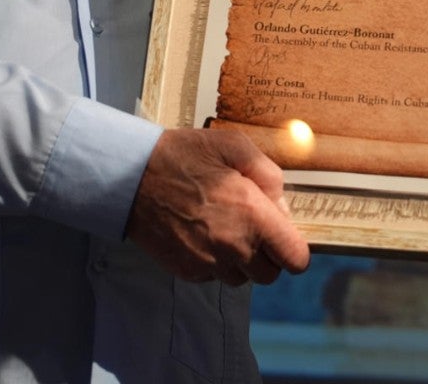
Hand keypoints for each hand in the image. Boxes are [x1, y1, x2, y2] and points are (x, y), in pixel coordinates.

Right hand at [126, 128, 310, 284]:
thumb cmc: (184, 157)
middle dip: (268, 255)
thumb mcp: (235, 147)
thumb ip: (269, 175)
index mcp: (252, 215)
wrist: (132, 177)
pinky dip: (215, 262)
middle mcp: (233, 246)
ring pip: (241, 278)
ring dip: (240, 261)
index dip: (293, 249)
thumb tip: (282, 207)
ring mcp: (208, 262)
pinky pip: (214, 277)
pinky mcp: (187, 270)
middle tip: (252, 227)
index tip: (283, 235)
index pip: (295, 259)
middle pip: (270, 274)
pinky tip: (204, 234)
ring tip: (225, 228)